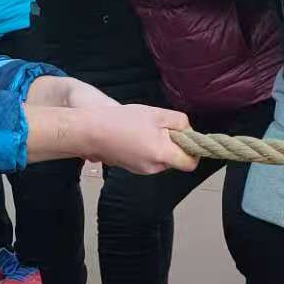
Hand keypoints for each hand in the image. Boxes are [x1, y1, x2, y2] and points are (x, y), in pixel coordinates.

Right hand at [26, 85, 196, 172]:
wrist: (90, 132)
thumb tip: (189, 131)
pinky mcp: (130, 167)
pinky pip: (147, 159)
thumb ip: (180, 122)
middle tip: (160, 126)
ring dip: (159, 145)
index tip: (186, 137)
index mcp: (163, 154)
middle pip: (175, 159)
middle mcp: (154, 167)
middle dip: (173, 144)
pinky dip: (146, 149)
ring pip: (161, 158)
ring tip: (143, 129)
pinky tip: (133, 136)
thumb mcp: (157, 113)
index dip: (194, 150)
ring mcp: (141, 170)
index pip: (191, 163)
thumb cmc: (122, 121)